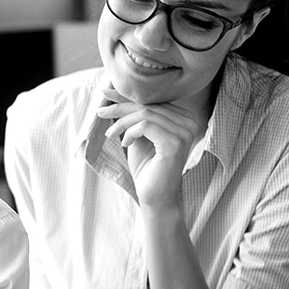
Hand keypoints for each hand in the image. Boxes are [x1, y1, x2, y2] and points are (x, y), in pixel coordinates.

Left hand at [96, 90, 203, 211]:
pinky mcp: (175, 143)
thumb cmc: (146, 167)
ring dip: (122, 122)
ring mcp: (184, 133)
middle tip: (101, 111)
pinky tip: (125, 143)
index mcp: (183, 118)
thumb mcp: (137, 135)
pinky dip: (130, 132)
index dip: (127, 97)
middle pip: (148, 105)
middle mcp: (188, 122)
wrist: (155, 197)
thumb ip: (133, 115)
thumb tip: (114, 91)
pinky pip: (146, 125)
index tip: (105, 92)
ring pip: (145, 114)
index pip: (153, 101)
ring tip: (111, 134)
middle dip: (120, 107)